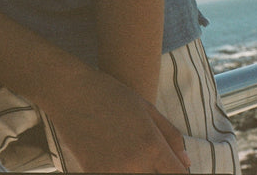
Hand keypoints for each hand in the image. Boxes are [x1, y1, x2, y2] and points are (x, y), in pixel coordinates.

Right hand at [46, 69, 189, 172]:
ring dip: (141, 172)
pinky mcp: (94, 173)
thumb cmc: (109, 93)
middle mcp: (136, 163)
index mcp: (152, 145)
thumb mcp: (146, 107)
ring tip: (136, 159)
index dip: (180, 173)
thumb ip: (171, 136)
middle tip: (153, 162)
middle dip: (159, 171)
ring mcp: (114, 171)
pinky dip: (121, 171)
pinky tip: (118, 160)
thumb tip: (187, 164)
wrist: (69, 90)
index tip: (173, 167)